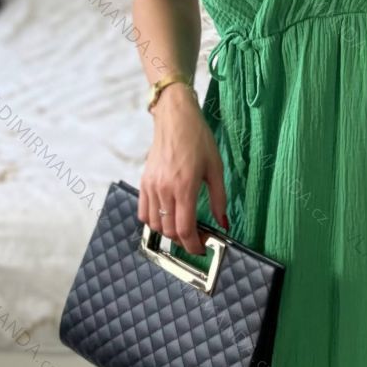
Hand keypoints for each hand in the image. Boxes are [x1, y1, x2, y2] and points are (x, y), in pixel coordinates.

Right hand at [138, 85, 227, 255]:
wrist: (175, 119)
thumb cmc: (198, 139)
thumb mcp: (216, 169)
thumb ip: (219, 200)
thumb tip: (223, 224)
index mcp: (185, 187)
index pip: (185, 229)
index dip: (193, 245)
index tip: (202, 248)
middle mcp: (165, 189)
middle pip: (169, 231)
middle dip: (184, 240)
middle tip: (197, 237)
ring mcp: (151, 186)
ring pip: (155, 224)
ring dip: (169, 232)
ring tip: (182, 227)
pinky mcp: (143, 182)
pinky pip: (143, 212)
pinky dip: (153, 221)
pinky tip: (166, 217)